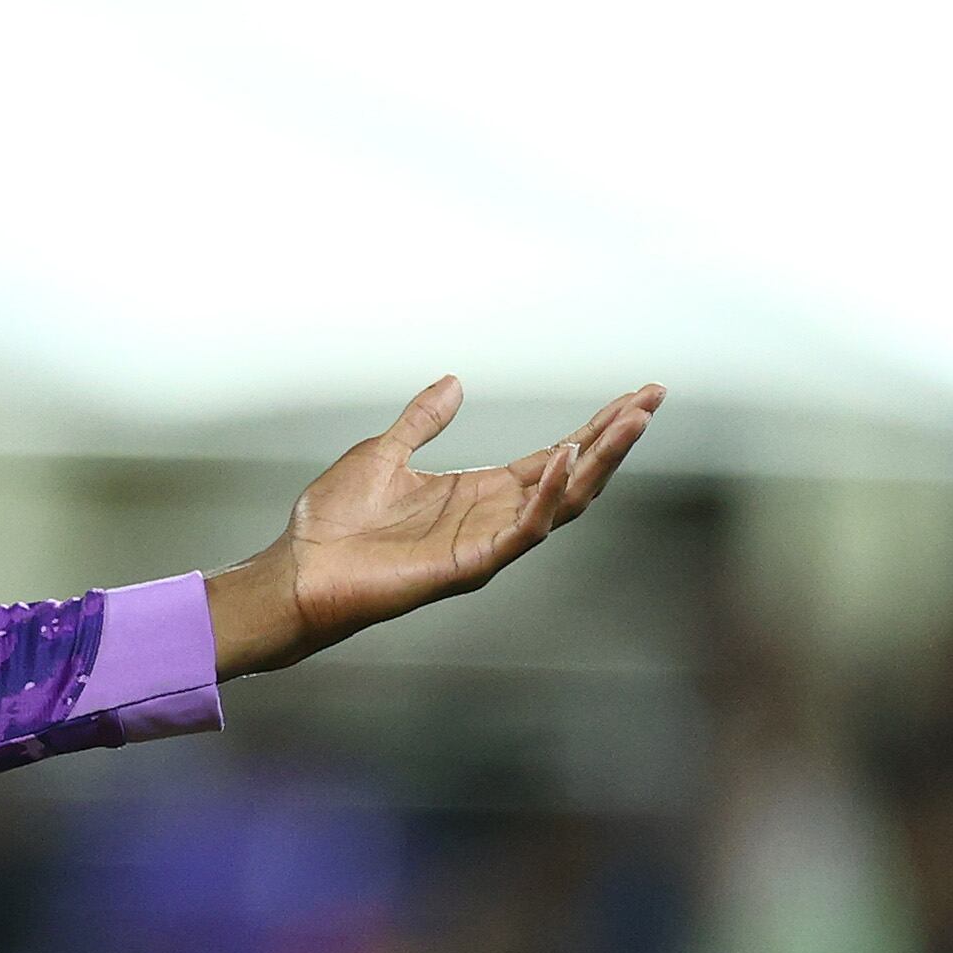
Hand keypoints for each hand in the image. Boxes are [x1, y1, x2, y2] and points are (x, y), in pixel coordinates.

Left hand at [206, 377, 663, 679]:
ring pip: (562, 503)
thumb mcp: (383, 453)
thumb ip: (423, 422)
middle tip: (653, 398)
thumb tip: (454, 382)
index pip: (555, 457)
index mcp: (478, 492)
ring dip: (597, 461)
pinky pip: (522, 531)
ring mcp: (486, 543)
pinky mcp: (469, 566)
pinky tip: (563, 459)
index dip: (596, 428)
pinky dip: (546, 497)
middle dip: (615, 439)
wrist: (298, 570)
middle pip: (573, 476)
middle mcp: (493, 517)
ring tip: (629, 421)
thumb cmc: (333, 522)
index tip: (638, 396)